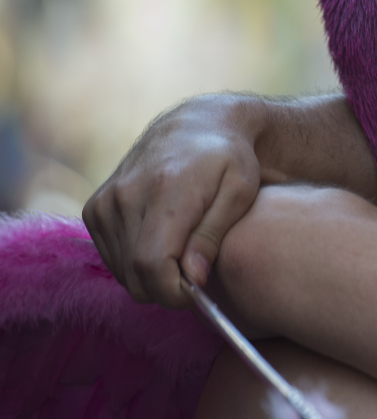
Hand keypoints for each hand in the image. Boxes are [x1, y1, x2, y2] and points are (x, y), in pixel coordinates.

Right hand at [83, 95, 266, 307]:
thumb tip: (192, 279)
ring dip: (153, 275)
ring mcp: (105, 202)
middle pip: (135, 275)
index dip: (174, 292)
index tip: (199, 292)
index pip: (152, 265)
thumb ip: (212, 236)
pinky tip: (165, 244)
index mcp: (164, 190)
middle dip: (167, 288)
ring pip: (122, 272)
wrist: (196, 126)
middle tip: (197, 274)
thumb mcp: (239, 193)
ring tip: (185, 254)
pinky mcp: (95, 208)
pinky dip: (137, 262)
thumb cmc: (229, 160)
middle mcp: (126, 196)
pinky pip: (112, 258)